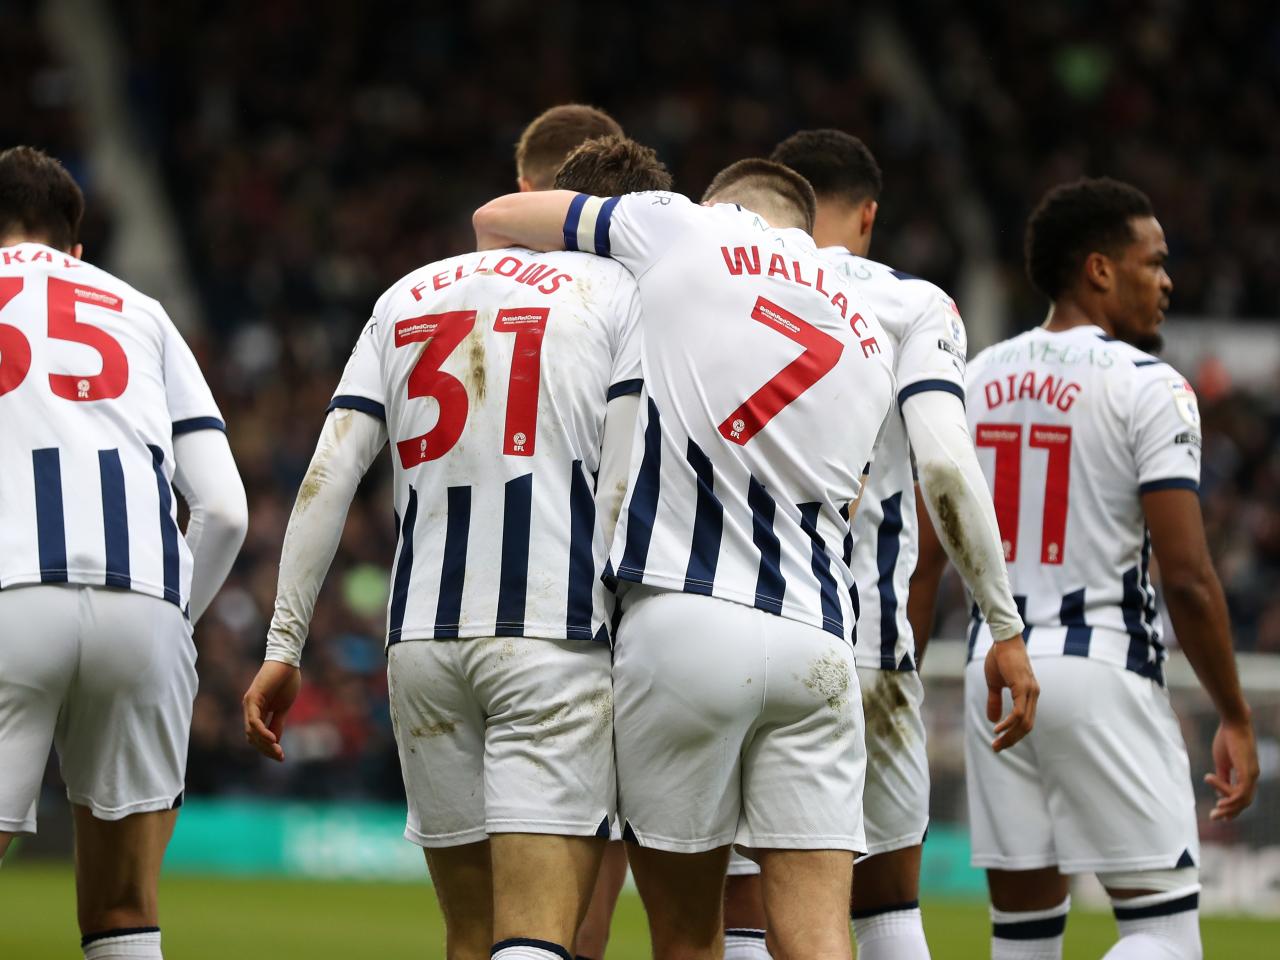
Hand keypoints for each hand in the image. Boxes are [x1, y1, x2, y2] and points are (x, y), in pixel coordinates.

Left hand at [243, 660, 301, 761]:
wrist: (288, 662)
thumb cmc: (287, 680)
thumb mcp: (283, 707)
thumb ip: (277, 722)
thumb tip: (275, 740)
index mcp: (257, 711)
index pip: (257, 736)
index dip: (267, 748)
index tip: (281, 757)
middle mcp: (250, 709)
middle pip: (252, 738)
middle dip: (266, 750)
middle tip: (280, 757)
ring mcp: (249, 704)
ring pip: (251, 732)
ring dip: (264, 744)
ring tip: (278, 750)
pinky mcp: (252, 698)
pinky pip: (254, 721)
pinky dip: (262, 732)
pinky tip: (273, 739)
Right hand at [983, 635, 1038, 751]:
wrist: (1003, 640)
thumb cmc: (999, 658)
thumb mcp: (994, 683)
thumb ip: (995, 701)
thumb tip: (993, 720)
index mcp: (1028, 694)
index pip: (1025, 721)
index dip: (1013, 734)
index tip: (999, 742)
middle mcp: (1033, 694)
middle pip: (1027, 726)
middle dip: (1012, 740)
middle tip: (997, 748)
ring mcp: (1030, 691)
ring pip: (1024, 722)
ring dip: (1010, 735)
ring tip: (996, 742)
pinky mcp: (1023, 687)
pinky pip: (1019, 712)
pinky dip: (1010, 723)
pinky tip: (998, 728)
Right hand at [1206, 718, 1258, 820]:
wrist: (1233, 723)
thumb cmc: (1227, 738)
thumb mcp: (1222, 761)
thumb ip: (1222, 776)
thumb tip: (1218, 791)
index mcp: (1247, 774)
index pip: (1242, 796)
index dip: (1231, 807)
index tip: (1217, 811)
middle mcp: (1253, 777)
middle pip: (1244, 802)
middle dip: (1230, 812)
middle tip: (1213, 817)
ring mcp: (1252, 775)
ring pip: (1244, 800)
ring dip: (1229, 808)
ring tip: (1215, 811)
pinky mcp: (1248, 772)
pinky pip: (1242, 792)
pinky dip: (1232, 800)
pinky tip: (1220, 803)